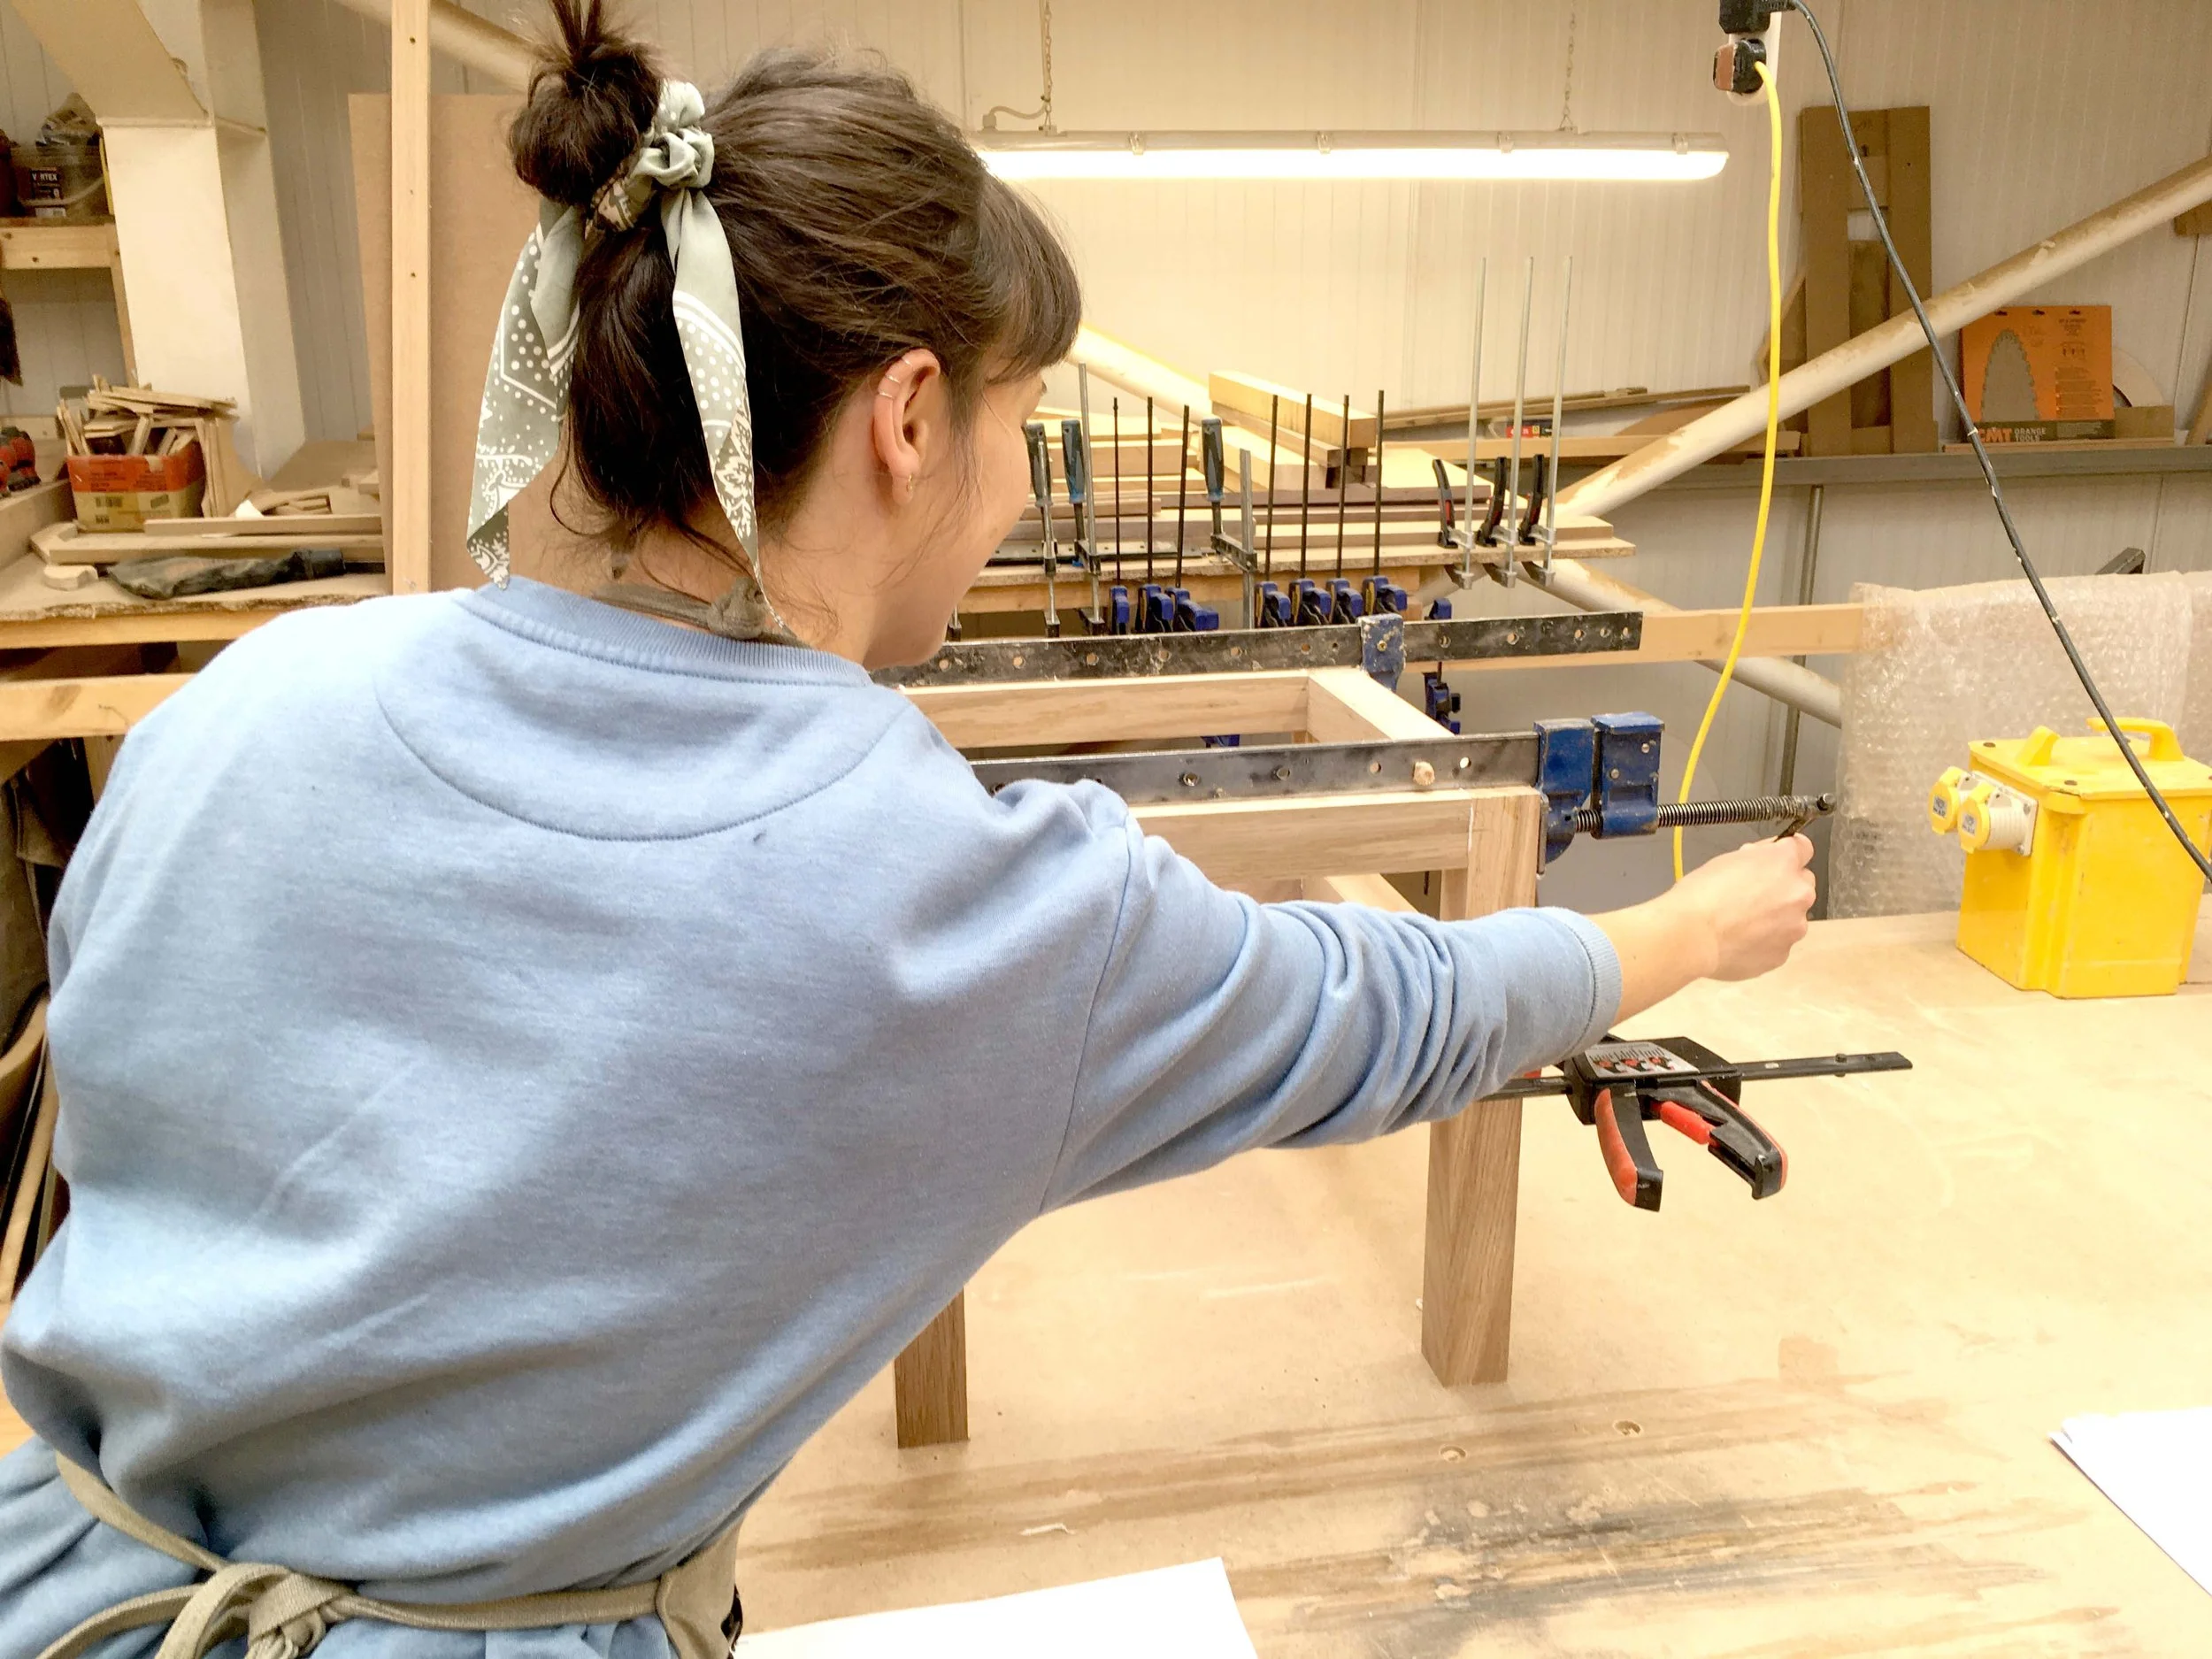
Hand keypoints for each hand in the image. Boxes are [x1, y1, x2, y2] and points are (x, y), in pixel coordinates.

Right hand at [1668, 833, 1817, 981]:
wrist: (1691, 936)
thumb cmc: (1701, 894)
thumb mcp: (1726, 860)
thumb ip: (1755, 858)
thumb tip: (1761, 860)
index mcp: (1784, 863)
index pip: (1803, 848)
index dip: (1785, 854)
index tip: (1772, 863)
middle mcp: (1799, 893)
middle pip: (1802, 885)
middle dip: (1783, 889)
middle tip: (1751, 897)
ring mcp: (1794, 927)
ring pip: (1792, 918)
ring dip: (1775, 918)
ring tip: (1740, 925)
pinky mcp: (1782, 955)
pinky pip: (1778, 944)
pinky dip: (1764, 942)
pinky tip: (1738, 941)